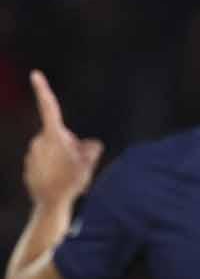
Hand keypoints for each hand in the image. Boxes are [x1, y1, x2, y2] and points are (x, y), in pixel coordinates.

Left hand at [24, 71, 102, 207]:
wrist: (50, 204)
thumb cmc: (71, 182)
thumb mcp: (88, 164)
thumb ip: (91, 149)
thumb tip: (91, 144)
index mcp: (53, 136)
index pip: (49, 108)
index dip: (43, 90)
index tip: (35, 75)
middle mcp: (38, 140)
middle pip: (59, 135)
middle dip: (69, 144)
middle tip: (77, 163)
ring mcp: (31, 153)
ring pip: (52, 148)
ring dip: (61, 156)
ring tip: (68, 175)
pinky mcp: (28, 165)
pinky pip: (44, 160)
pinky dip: (52, 167)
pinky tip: (58, 181)